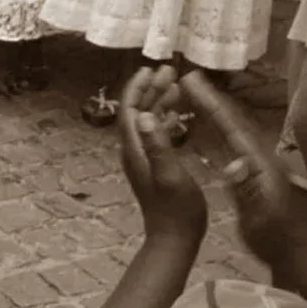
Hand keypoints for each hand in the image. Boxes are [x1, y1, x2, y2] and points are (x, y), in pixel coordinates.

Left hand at [119, 65, 207, 243]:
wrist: (174, 238)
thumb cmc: (177, 209)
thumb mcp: (170, 175)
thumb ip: (157, 146)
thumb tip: (144, 115)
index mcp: (135, 150)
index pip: (129, 110)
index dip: (137, 88)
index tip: (149, 69)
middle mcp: (134, 151)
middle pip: (137, 112)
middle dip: (150, 90)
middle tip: (168, 71)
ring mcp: (144, 159)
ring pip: (147, 121)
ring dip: (158, 102)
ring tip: (176, 86)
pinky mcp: (155, 166)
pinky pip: (156, 135)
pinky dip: (165, 120)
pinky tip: (178, 114)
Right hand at [180, 71, 306, 264]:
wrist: (295, 255)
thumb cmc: (274, 241)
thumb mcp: (258, 219)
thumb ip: (247, 191)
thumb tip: (233, 162)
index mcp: (261, 166)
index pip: (232, 128)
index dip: (212, 104)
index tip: (192, 84)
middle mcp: (263, 159)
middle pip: (234, 122)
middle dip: (212, 100)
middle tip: (190, 78)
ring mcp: (262, 165)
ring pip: (236, 129)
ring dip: (216, 110)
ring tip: (196, 93)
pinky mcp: (259, 172)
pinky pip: (237, 141)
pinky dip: (222, 126)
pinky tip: (214, 124)